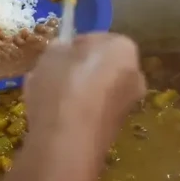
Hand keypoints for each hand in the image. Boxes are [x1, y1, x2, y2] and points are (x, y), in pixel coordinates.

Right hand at [23, 33, 145, 158]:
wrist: (67, 142)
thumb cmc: (62, 85)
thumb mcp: (51, 53)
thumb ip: (60, 47)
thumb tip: (64, 52)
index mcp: (124, 47)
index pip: (95, 38)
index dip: (72, 46)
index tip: (55, 55)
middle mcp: (135, 74)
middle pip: (98, 66)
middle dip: (75, 69)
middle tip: (49, 75)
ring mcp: (127, 104)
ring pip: (94, 90)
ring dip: (73, 92)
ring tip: (44, 98)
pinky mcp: (114, 129)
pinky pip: (91, 111)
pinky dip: (75, 111)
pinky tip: (52, 118)